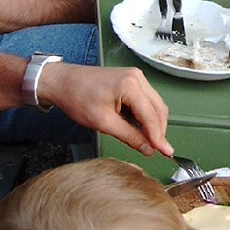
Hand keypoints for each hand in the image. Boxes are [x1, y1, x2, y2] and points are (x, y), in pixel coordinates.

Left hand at [39, 63, 172, 156]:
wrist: (62, 82)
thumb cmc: (77, 98)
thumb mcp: (103, 123)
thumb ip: (129, 136)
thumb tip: (148, 149)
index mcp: (130, 85)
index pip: (151, 116)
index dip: (159, 137)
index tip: (166, 153)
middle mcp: (137, 78)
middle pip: (158, 109)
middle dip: (159, 130)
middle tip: (160, 151)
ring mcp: (135, 77)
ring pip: (154, 104)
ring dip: (154, 123)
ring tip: (151, 142)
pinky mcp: (131, 80)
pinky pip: (146, 100)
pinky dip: (146, 115)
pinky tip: (142, 128)